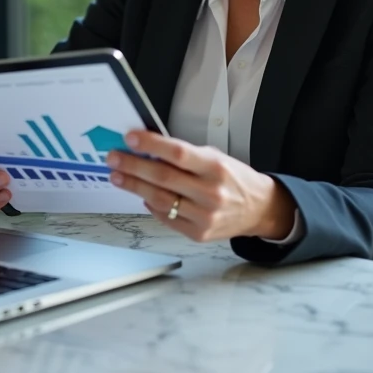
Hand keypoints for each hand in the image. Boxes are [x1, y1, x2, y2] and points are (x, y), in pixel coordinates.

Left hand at [106, 130, 295, 241]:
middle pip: (163, 178)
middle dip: (133, 166)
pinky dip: (151, 205)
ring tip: (118, 176)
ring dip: (134, 186)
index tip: (131, 138)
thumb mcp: (215, 158)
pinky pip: (166, 217)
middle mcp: (211, 193)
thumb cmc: (233, 178)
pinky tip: (141, 195)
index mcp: (215, 167)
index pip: (178, 153)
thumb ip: (185, 155)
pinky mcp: (198, 234)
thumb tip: (149, 149)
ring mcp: (204, 216)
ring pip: (160, 200)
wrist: (258, 209)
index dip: (152, 145)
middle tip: (114, 158)